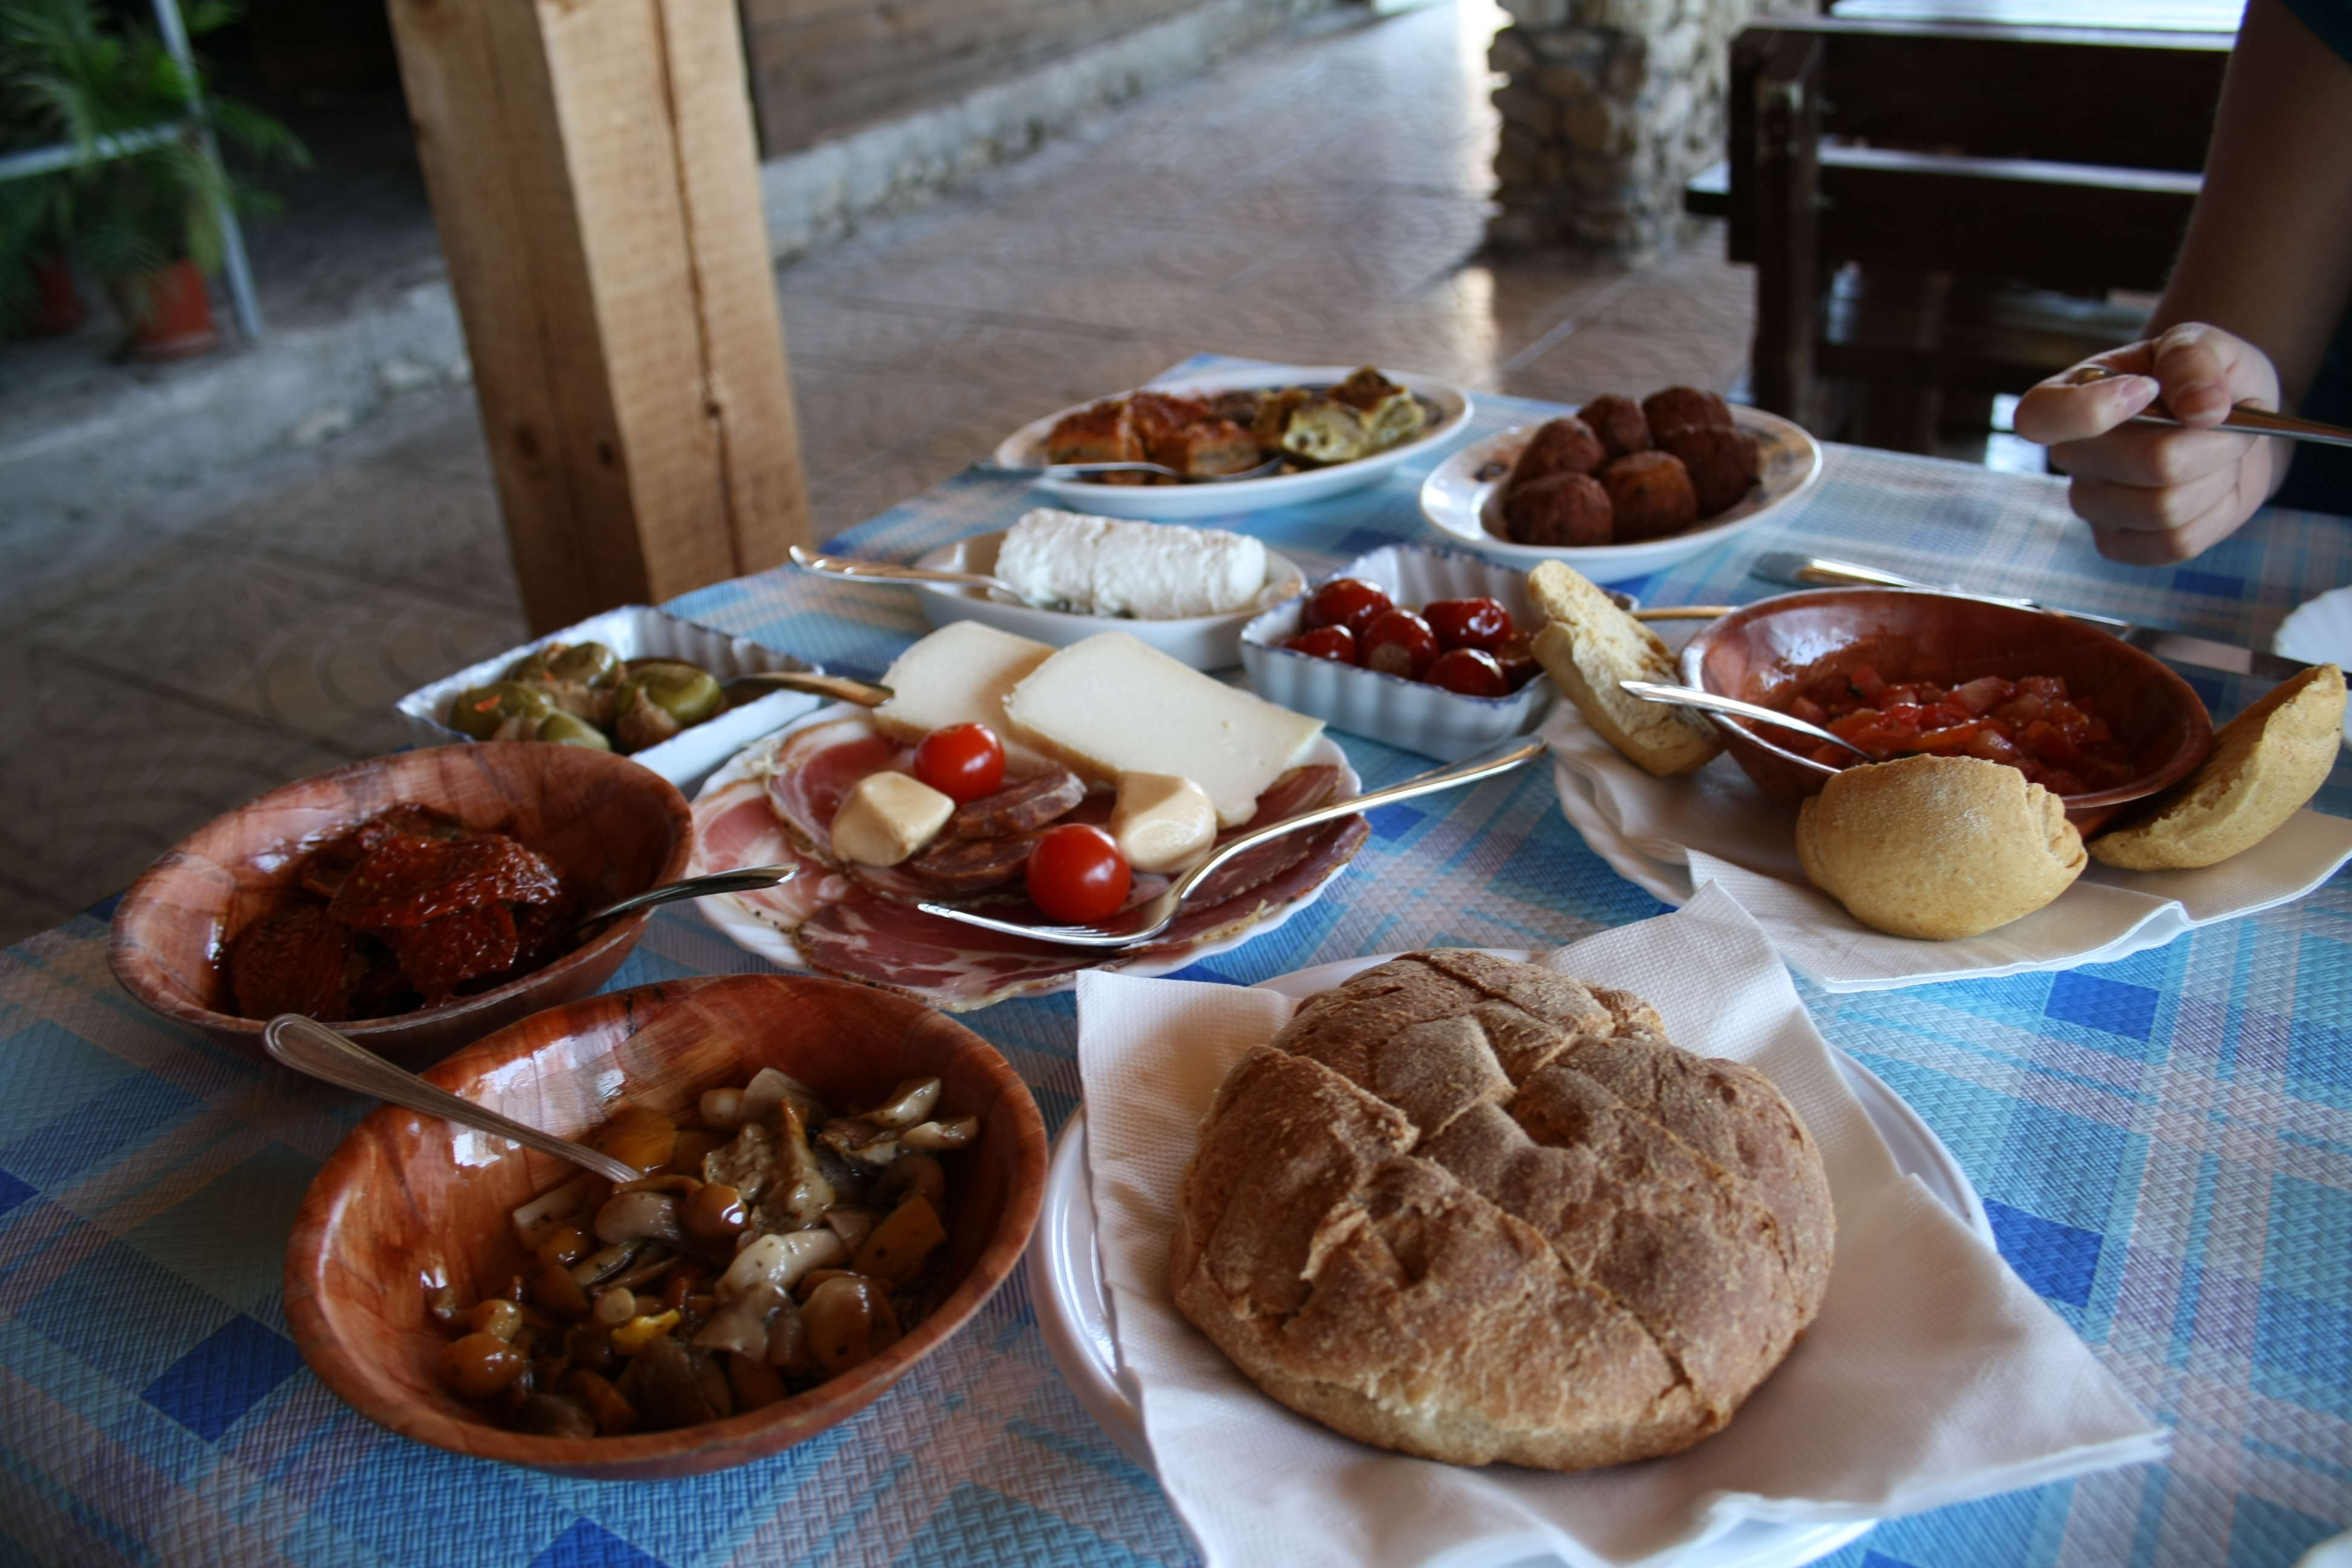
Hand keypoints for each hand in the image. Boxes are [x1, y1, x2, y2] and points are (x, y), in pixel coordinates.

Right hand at [2012, 323, 2287, 564]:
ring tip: (2225, 454)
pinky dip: (2215, 514)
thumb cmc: (2203, 380)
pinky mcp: (2118, 544)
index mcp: (2070, 395)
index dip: (2091, 411)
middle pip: (2148, 462)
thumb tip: (2202, 409)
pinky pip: (2174, 542)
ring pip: (2166, 507)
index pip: (2039, 417)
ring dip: (2219, 477)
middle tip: (2236, 420)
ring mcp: (2091, 505)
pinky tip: (2215, 488)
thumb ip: (2193, 358)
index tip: (2149, 389)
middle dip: (2215, 441)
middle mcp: (2071, 456)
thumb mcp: (2203, 343)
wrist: (2231, 427)